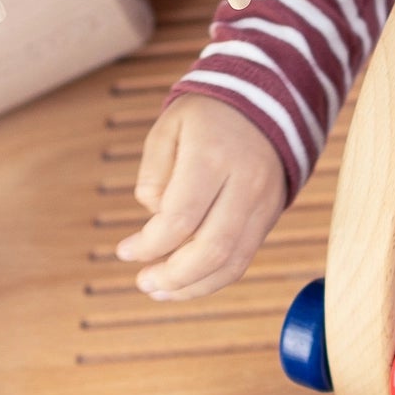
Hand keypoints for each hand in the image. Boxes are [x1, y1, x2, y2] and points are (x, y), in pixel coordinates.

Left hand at [116, 95, 286, 299]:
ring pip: (231, 263)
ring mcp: (263, 204)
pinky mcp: (269, 217)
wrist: (266, 104)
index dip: (149, 245)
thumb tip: (155, 220)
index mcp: (213, 157)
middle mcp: (245, 184)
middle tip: (143, 282)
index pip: (180, 218)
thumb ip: (153, 175)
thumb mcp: (167, 128)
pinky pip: (243, 259)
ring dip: (192, 287)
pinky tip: (186, 284)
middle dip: (172, 276)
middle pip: (211, 249)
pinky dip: (213, 280)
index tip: (124, 252)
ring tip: (159, 291)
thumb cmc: (206, 116)